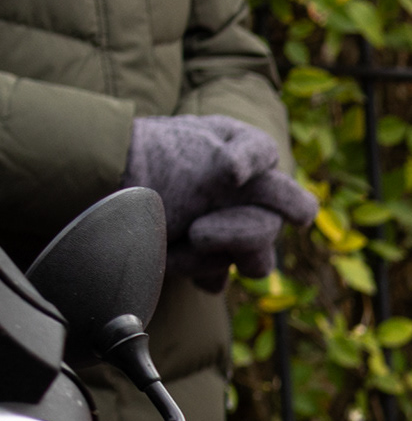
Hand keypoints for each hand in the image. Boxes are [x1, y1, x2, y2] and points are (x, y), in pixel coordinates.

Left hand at [124, 116, 312, 277]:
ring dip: (224, 251)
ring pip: (256, 258)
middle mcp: (237, 191)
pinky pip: (219, 274)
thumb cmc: (149, 160)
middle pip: (275, 221)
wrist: (96, 190)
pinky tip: (176, 255)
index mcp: (239, 153)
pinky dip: (199, 268)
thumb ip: (258, 158)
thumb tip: (306, 211)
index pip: (268, 159)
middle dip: (241, 229)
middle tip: (200, 229)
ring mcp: (220, 226)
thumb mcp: (208, 146)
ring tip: (188, 240)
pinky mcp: (198, 258)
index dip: (254, 167)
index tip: (227, 175)